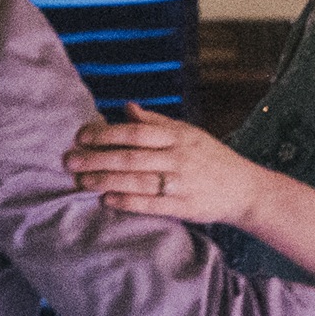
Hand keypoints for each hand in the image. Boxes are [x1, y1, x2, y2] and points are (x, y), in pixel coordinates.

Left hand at [67, 105, 266, 228]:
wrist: (246, 189)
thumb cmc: (213, 158)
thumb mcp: (189, 133)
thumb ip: (157, 122)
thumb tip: (127, 108)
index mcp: (178, 137)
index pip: (135, 132)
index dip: (106, 133)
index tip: (81, 136)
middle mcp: (179, 158)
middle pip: (131, 157)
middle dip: (97, 159)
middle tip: (69, 160)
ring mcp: (182, 183)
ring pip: (137, 181)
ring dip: (106, 181)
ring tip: (81, 181)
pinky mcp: (185, 207)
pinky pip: (152, 204)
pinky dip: (128, 202)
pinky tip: (107, 200)